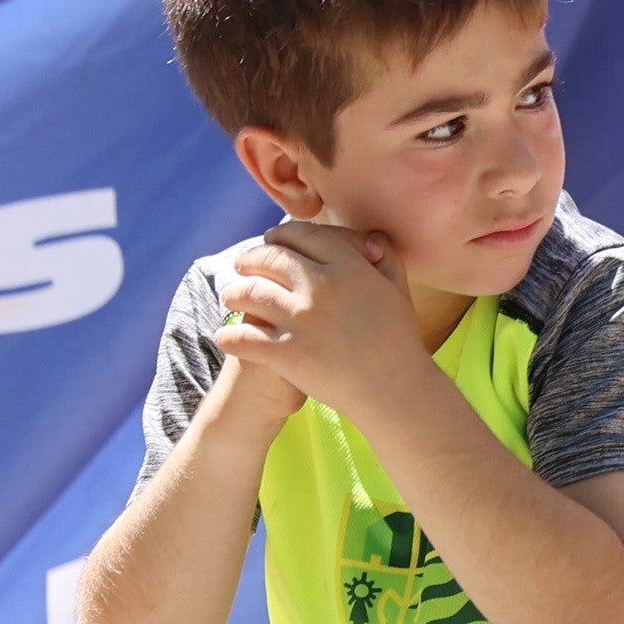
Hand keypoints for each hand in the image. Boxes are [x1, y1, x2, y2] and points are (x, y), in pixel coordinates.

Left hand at [211, 216, 424, 418]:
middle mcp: (320, 286)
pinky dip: (229, 336)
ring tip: (231, 298)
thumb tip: (368, 237)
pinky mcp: (286, 352)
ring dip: (234, 293)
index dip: (280, 235)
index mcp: (347, 266)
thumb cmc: (399, 340)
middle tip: (242, 265)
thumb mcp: (399, 289)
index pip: (301, 235)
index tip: (272, 241)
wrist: (394, 389)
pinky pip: (243, 337)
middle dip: (250, 259)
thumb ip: (385, 256)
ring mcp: (300, 320)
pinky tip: (224, 337)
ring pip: (249, 293)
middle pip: (270, 258)